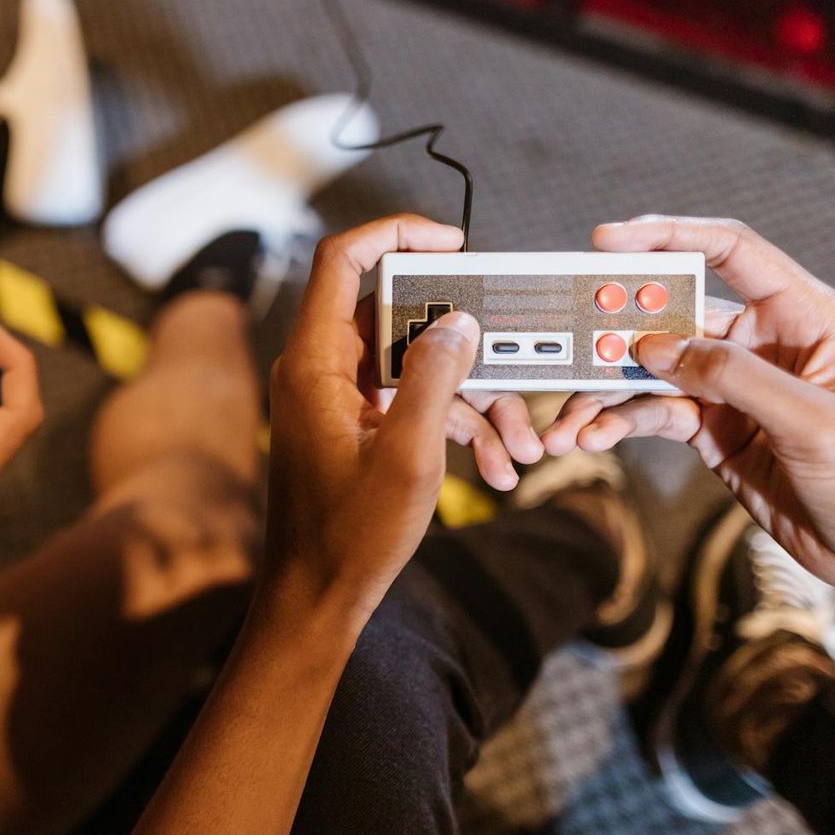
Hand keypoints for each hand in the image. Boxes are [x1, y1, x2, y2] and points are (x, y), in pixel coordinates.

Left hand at [262, 214, 481, 639]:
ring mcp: (336, 400)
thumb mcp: (408, 454)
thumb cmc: (349, 536)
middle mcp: (319, 371)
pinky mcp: (353, 428)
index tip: (453, 242)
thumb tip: (458, 320)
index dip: (395, 234)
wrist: (314, 600)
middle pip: (398, 319)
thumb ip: (434, 377)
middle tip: (515, 373)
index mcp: (314, 363)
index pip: (341, 260)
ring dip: (472, 401)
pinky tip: (498, 468)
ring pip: (415, 368)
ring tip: (520, 448)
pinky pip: (408, 405)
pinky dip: (453, 428)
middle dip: (465, 349)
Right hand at [541, 216, 834, 624]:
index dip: (669, 236)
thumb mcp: (812, 422)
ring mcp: (734, 388)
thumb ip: (733, 378)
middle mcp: (763, 343)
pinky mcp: (714, 430)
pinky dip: (617, 424)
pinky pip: (653, 415)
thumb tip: (654, 347)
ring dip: (605, 393)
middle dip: (615, 330)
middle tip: (566, 345)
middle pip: (674, 313)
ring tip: (568, 422)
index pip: (730, 252)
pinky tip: (590, 438)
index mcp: (804, 316)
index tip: (607, 239)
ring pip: (652, 371)